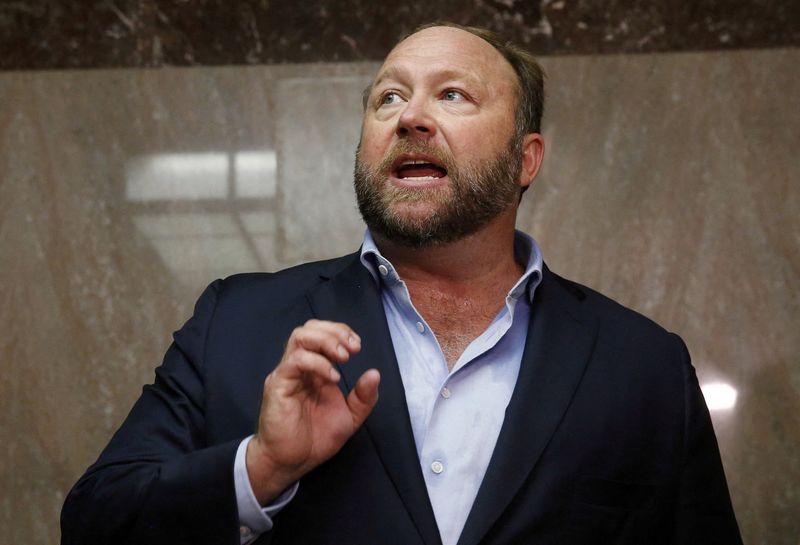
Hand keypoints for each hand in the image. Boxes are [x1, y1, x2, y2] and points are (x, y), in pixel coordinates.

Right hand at [246, 319, 379, 503]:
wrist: (291, 463)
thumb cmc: (315, 439)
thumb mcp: (350, 417)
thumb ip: (364, 397)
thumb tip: (374, 373)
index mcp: (314, 369)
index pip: (322, 333)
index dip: (341, 332)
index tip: (358, 346)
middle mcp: (298, 366)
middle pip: (309, 328)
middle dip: (334, 332)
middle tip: (353, 348)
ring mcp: (287, 373)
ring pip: (299, 337)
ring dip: (326, 341)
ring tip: (344, 357)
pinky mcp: (278, 385)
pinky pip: (294, 361)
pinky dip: (317, 363)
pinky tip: (332, 378)